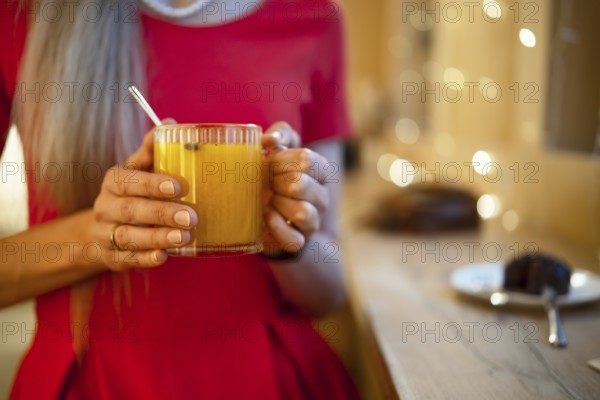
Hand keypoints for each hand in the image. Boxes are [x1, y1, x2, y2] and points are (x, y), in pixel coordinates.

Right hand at [92, 119, 197, 269]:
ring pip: (128, 237)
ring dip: (157, 237)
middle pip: (131, 210)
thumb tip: (170, 124)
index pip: (129, 180)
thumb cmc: (131, 193)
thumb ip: (152, 150)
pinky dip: (145, 259)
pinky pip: (126, 259)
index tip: (179, 187)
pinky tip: (164, 256)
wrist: (101, 228)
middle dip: (162, 213)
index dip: (152, 184)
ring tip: (183, 237)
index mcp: (114, 181)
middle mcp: (106, 207)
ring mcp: (106, 234)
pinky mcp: (111, 257)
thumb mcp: (137, 170)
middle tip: (191, 216)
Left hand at [261, 122, 329, 252]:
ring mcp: (313, 221)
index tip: (267, 162)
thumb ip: (279, 134)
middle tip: (265, 181)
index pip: (308, 160)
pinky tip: (266, 215)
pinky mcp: (299, 241)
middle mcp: (322, 197)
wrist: (262, 207)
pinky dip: (276, 227)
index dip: (282, 160)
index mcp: (321, 172)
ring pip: (302, 212)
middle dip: (276, 181)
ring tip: (267, 199)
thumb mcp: (277, 147)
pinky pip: (293, 239)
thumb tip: (269, 141)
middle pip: (302, 185)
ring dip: (277, 203)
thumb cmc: (272, 173)